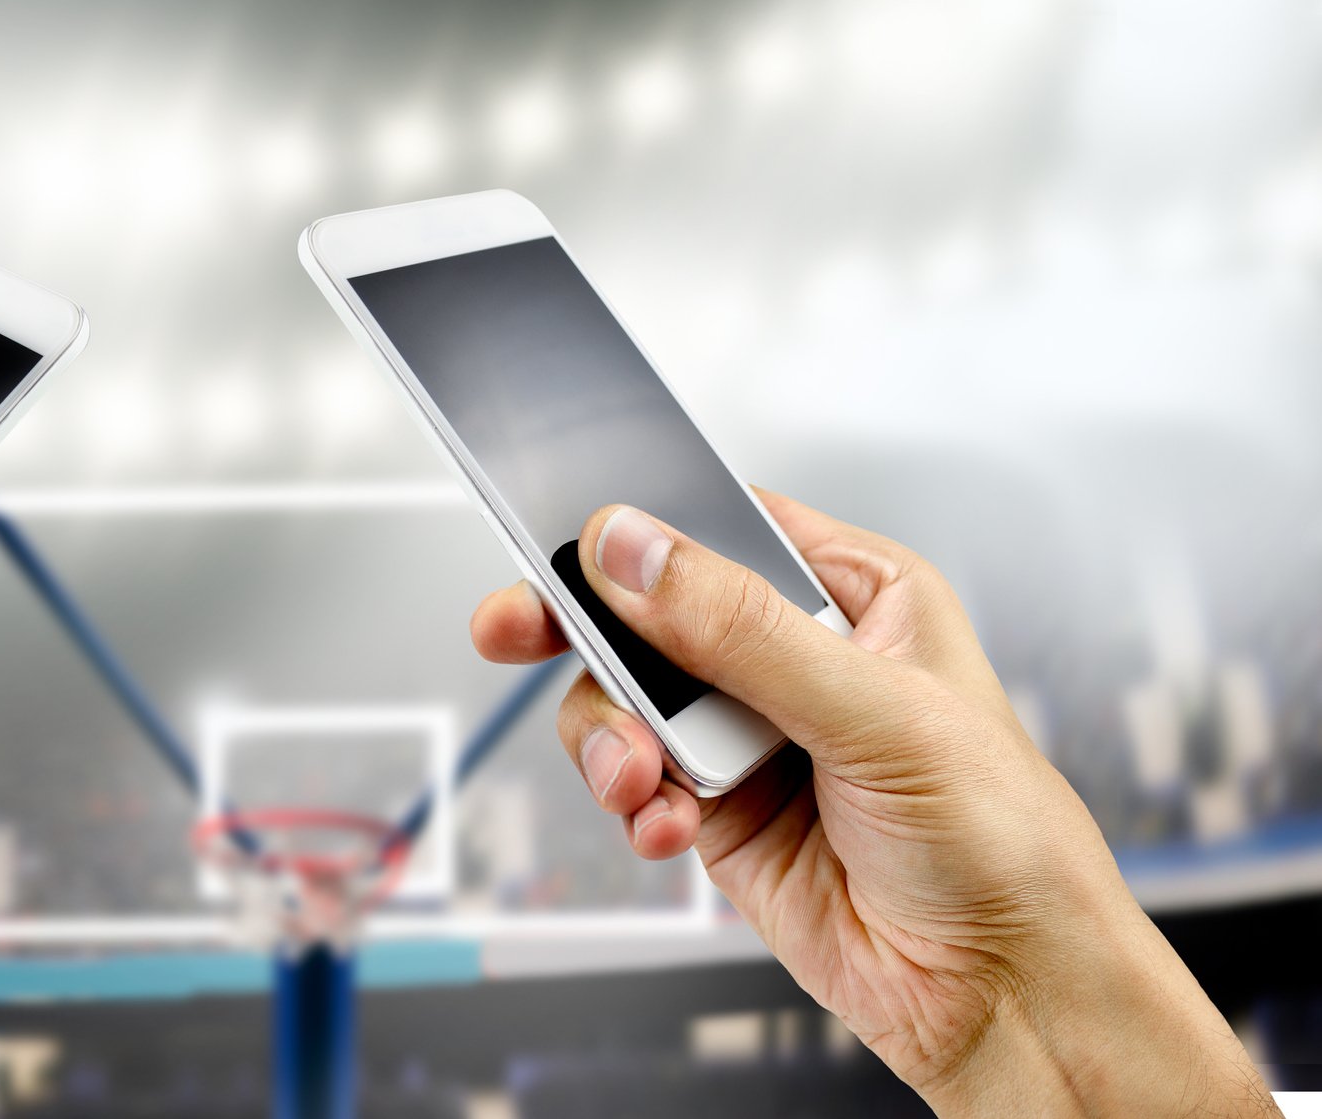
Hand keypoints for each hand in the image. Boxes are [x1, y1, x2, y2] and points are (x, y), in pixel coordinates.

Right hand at [471, 490, 1272, 1114]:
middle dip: (586, 634)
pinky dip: (630, 802)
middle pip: (648, 611)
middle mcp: (796, 657)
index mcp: (858, 595)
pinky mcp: (715, 811)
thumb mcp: (877, 713)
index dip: (641, 531)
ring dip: (614, 738)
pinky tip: (663, 826)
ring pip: (625, 699)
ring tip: (642, 778)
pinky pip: (632, 779)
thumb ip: (743, 630)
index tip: (568, 546)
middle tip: (515, 631)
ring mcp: (750, 735)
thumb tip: (635, 552)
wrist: (1001, 994)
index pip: (722, 526)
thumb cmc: (1004, 844)